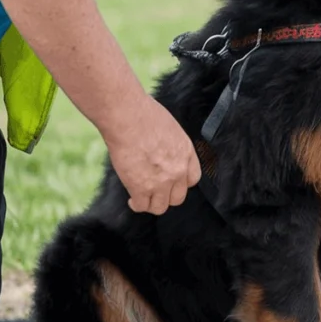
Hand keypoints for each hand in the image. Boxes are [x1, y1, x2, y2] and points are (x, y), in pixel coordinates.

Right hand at [99, 95, 201, 214]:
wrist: (128, 117)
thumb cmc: (144, 114)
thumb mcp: (170, 129)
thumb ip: (171, 146)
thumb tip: (162, 152)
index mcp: (187, 153)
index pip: (192, 179)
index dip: (180, 183)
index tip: (170, 181)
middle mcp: (178, 170)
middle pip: (178, 197)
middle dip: (166, 195)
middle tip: (154, 190)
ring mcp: (161, 182)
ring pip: (161, 207)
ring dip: (151, 203)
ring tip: (142, 196)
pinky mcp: (141, 188)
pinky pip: (142, 206)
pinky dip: (136, 205)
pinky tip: (131, 199)